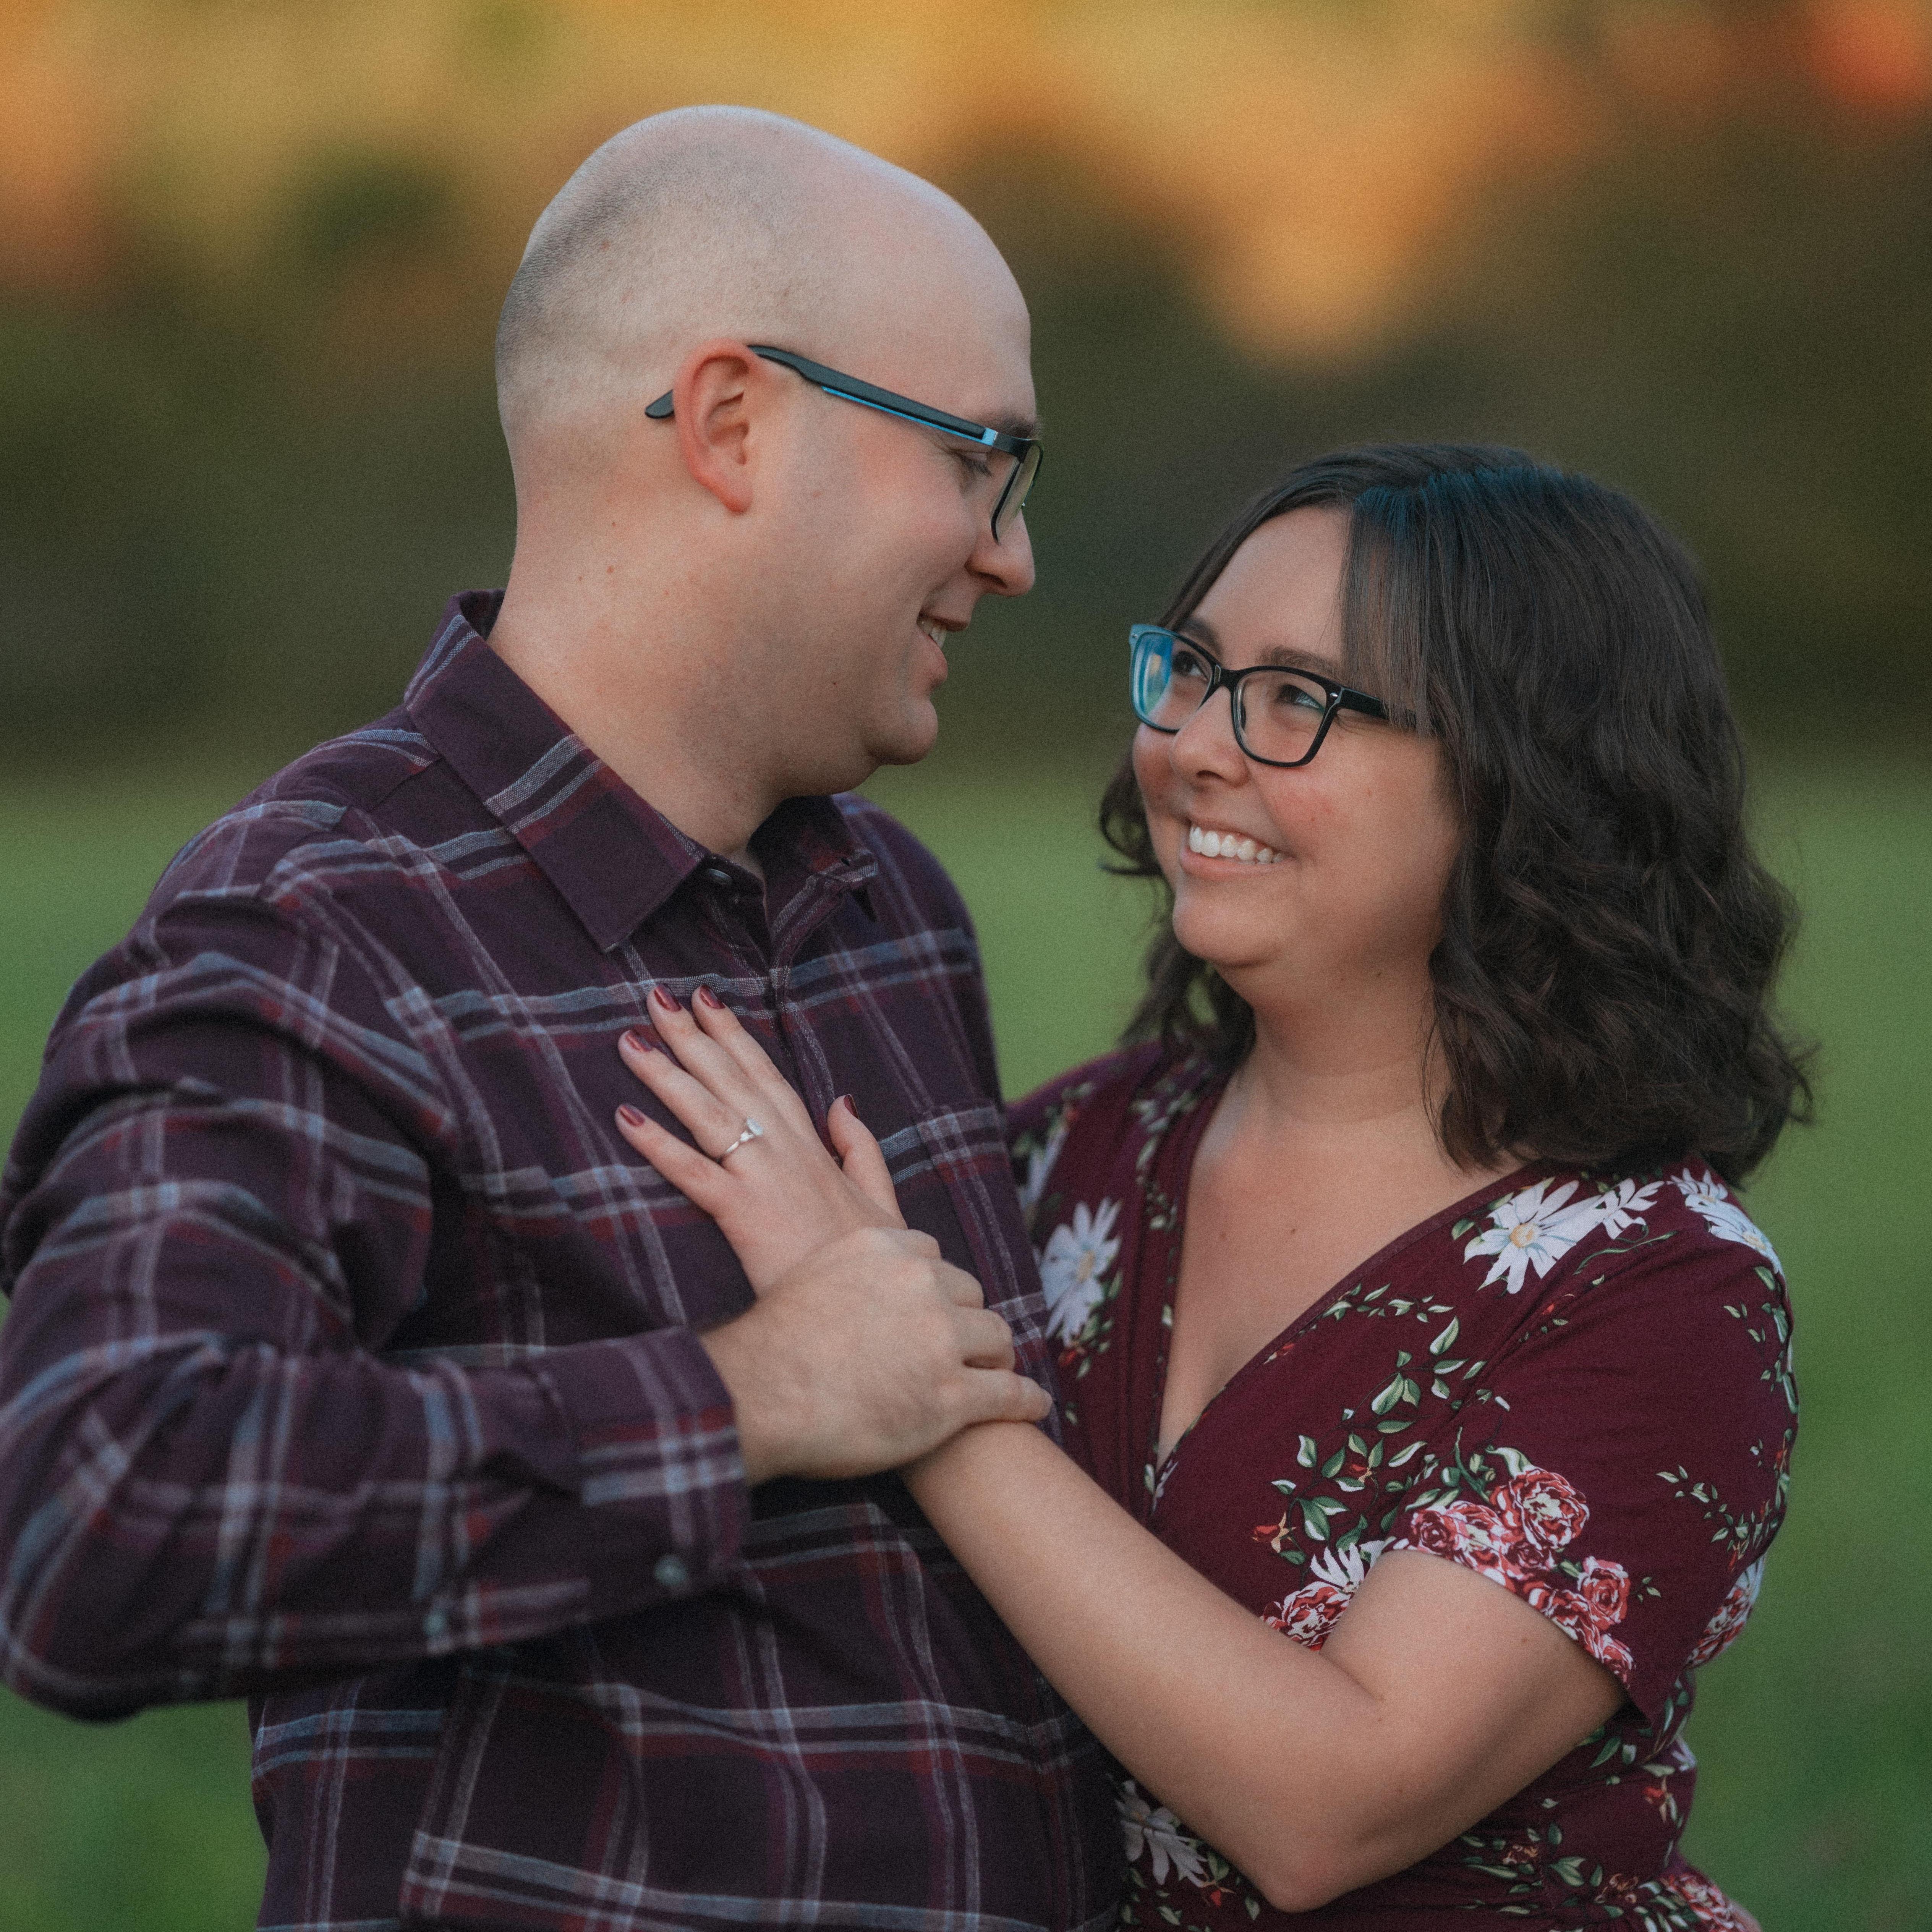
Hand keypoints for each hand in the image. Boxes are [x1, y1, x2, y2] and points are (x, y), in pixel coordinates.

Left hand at [615, 987, 1051, 1479]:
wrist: (888, 1318)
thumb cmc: (878, 1270)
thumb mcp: (880, 1204)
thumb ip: (861, 1149)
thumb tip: (842, 1103)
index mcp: (813, 1149)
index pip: (768, 1079)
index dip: (736, 1038)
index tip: (707, 1000)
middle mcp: (788, 1154)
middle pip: (733, 1082)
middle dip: (694, 1036)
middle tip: (654, 996)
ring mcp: (767, 1181)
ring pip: (710, 1114)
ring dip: (669, 1074)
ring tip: (631, 1040)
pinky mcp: (746, 1216)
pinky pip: (695, 1173)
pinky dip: (659, 1144)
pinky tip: (625, 1116)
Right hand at [699, 1225, 1051, 1482]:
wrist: (759, 1394)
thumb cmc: (773, 1345)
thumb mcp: (813, 1274)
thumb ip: (853, 1265)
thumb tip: (863, 1272)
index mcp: (885, 1248)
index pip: (933, 1257)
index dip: (936, 1288)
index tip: (937, 1308)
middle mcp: (921, 1283)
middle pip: (969, 1294)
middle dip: (966, 1321)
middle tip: (965, 1347)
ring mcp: (941, 1340)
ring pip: (996, 1338)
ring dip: (996, 1359)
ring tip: (997, 1376)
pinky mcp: (954, 1396)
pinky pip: (1009, 1393)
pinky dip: (1025, 1400)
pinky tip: (1033, 1405)